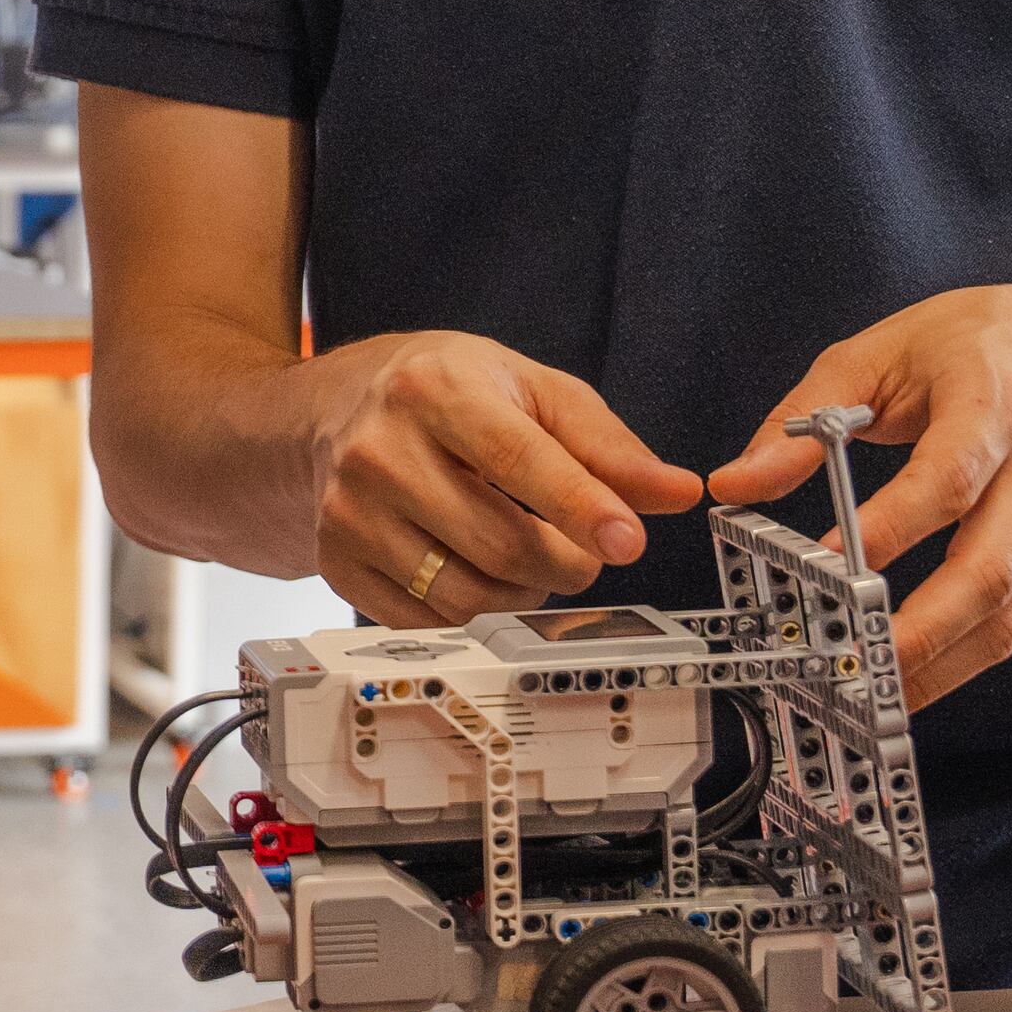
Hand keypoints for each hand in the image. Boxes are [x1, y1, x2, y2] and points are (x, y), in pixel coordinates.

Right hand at [299, 331, 702, 625]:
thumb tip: (678, 492)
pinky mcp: (336, 562)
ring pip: (465, 596)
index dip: (581, 507)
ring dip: (523, 596)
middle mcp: (380, 450)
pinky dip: (472, 613)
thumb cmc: (444, 393)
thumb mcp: (529, 389)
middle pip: (500, 545)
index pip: (518, 461)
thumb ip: (606, 443)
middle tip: (584, 553)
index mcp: (434, 390)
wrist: (332, 410)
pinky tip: (478, 574)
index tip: (629, 541)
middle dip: (566, 564)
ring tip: (529, 560)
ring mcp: (349, 512)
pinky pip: (426, 622)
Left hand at [705, 284, 1011, 705]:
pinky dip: (960, 663)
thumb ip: (804, 417)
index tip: (827, 562)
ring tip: (871, 693)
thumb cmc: (975, 346)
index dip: (892, 526)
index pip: (947, 477)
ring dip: (940, 663)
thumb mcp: (882, 352)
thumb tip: (735, 483)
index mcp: (992, 405)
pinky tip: (908, 682)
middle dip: (921, 628)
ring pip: (1007, 611)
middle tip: (852, 658)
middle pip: (990, 566)